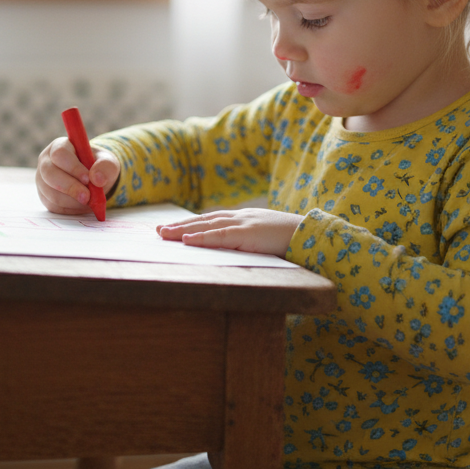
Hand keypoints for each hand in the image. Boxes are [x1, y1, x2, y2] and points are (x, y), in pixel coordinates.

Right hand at [35, 137, 119, 214]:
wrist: (94, 180)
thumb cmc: (98, 167)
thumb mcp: (108, 162)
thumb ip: (105, 166)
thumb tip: (97, 179)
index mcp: (60, 146)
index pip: (60, 153)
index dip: (73, 167)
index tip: (88, 179)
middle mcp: (46, 161)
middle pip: (49, 174)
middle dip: (70, 187)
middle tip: (87, 197)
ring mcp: (42, 179)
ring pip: (51, 193)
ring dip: (72, 200)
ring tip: (88, 200)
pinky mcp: (44, 196)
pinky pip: (53, 205)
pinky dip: (69, 208)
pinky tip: (81, 204)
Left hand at [157, 208, 303, 256]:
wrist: (312, 233)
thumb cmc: (291, 240)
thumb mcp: (265, 240)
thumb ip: (249, 242)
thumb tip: (234, 252)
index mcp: (244, 219)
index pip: (211, 220)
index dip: (190, 225)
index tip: (172, 229)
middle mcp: (240, 217)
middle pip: (203, 220)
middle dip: (179, 226)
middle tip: (158, 231)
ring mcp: (243, 224)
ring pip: (206, 226)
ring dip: (182, 230)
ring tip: (163, 235)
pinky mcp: (248, 234)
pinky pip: (220, 236)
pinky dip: (201, 238)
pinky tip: (186, 240)